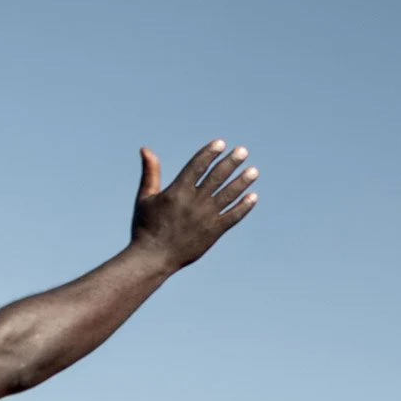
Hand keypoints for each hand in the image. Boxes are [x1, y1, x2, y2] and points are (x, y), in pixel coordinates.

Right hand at [130, 138, 259, 269]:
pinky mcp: (214, 232)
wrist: (154, 257)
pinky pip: (233, 217)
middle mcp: (194, 202)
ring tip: (254, 171)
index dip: (209, 153)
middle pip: (216, 177)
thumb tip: (146, 149)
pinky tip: (253, 196)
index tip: (221, 143)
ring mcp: (206, 217)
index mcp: (177, 191)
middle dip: (231, 162)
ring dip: (242, 182)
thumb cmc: (145, 226)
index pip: (197, 166)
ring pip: (228, 195)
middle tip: (243, 151)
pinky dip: (244, 207)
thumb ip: (150, 173)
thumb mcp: (145, 197)